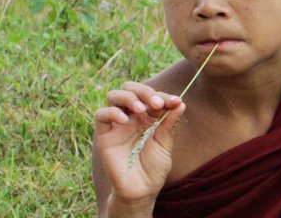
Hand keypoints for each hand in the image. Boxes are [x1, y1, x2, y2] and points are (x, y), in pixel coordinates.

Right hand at [94, 81, 184, 204]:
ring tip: (141, 109)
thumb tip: (180, 103)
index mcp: (147, 115)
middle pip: (130, 88)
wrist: (141, 191)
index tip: (175, 101)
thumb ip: (169, 123)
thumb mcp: (165, 144)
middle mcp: (131, 116)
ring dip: (128, 97)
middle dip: (144, 91)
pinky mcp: (104, 135)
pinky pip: (101, 115)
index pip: (151, 95)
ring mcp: (117, 124)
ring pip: (114, 96)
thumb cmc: (154, 168)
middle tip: (157, 103)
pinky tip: (124, 120)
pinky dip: (112, 112)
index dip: (163, 95)